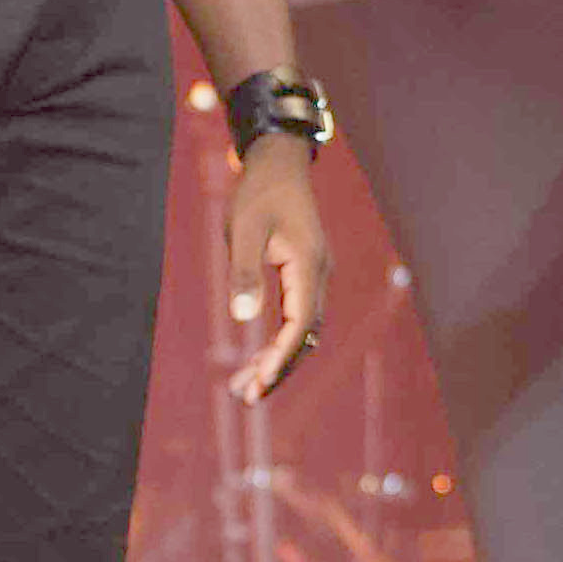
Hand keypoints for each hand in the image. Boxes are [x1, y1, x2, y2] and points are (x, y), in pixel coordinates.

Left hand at [224, 140, 331, 403]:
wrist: (278, 163)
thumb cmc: (258, 193)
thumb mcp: (243, 230)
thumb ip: (243, 272)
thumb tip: (243, 317)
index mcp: (309, 267)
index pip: (299, 326)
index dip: (280, 359)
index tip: (258, 385)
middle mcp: (319, 276)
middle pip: (305, 337)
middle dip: (278, 369)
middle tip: (247, 398)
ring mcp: (314, 276)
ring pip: (302, 331)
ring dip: (278, 359)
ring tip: (245, 387)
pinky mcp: (304, 274)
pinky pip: (297, 317)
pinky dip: (279, 340)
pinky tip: (257, 357)